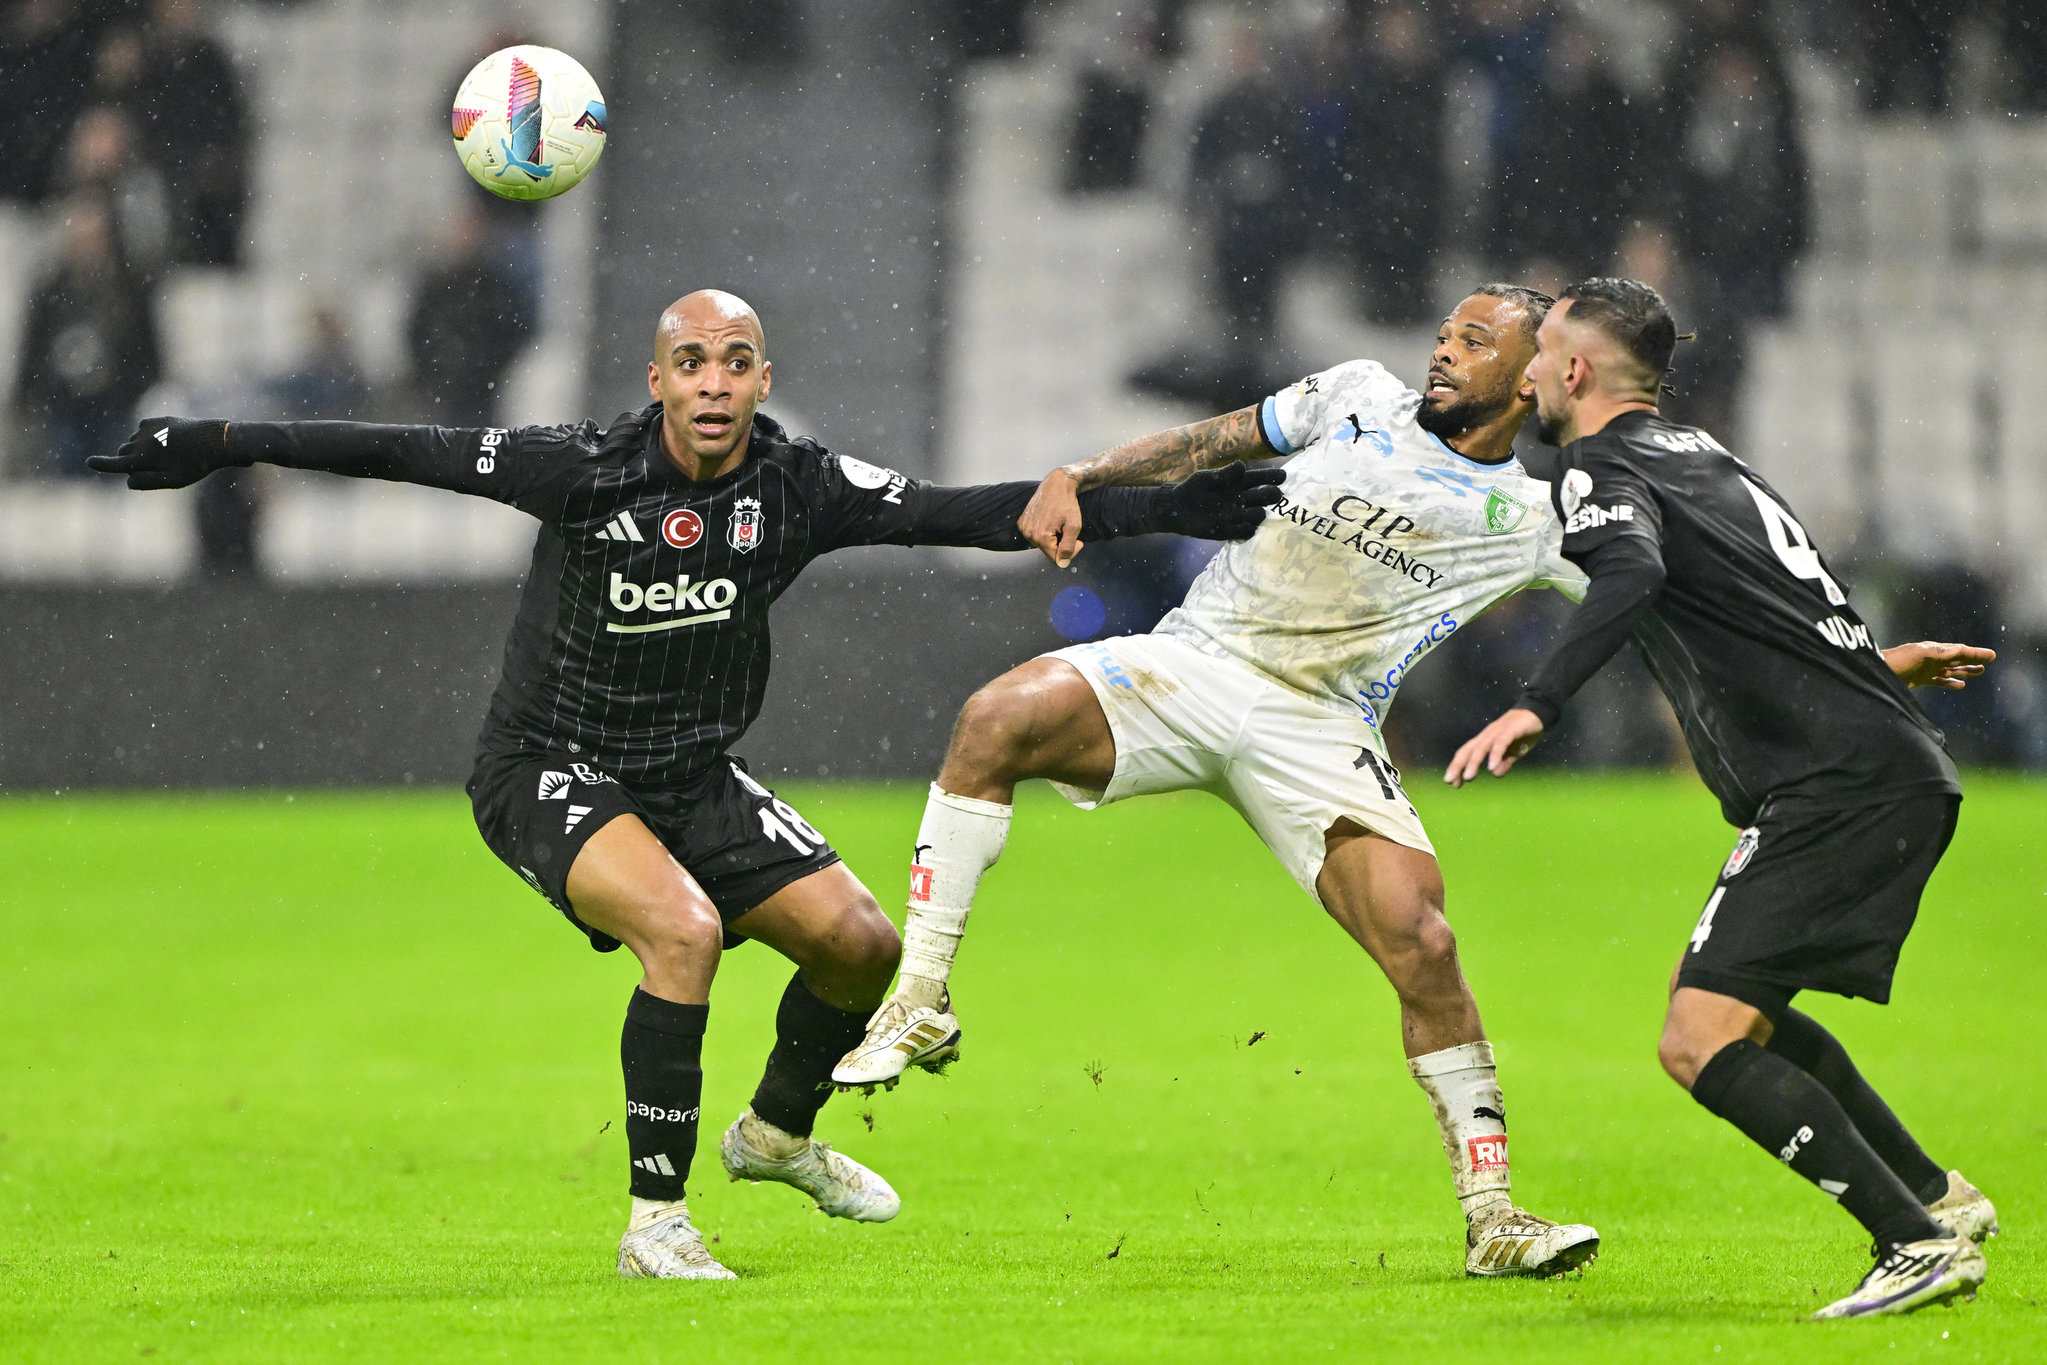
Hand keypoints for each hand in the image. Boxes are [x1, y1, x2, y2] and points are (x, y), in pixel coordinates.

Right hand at [86, 418, 235, 489]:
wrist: (216, 440)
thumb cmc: (196, 465)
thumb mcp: (175, 480)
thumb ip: (149, 482)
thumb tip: (128, 480)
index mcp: (145, 459)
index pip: (117, 463)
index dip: (102, 464)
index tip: (89, 462)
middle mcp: (141, 441)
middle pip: (123, 453)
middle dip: (130, 460)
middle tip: (156, 467)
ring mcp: (147, 429)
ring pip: (133, 441)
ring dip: (142, 449)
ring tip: (169, 454)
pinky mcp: (155, 420)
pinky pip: (142, 431)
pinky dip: (149, 437)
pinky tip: (168, 441)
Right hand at [1020, 467, 1085, 566]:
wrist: (1057, 483)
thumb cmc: (1067, 503)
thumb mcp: (1074, 526)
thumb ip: (1068, 547)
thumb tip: (1062, 564)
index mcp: (1040, 536)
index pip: (1056, 558)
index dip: (1070, 552)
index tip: (1078, 540)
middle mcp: (1028, 533)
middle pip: (1048, 551)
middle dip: (1060, 544)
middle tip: (1068, 530)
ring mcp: (1023, 527)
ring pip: (1041, 544)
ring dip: (1052, 538)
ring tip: (1059, 523)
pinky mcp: (1022, 521)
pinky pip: (1035, 535)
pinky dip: (1044, 531)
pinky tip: (1050, 520)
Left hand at [1160, 462, 1284, 539]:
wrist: (1176, 508)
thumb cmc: (1193, 489)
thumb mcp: (1206, 477)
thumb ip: (1224, 473)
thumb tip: (1242, 465)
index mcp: (1239, 483)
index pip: (1261, 478)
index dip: (1272, 477)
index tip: (1283, 476)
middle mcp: (1242, 499)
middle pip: (1266, 497)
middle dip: (1272, 495)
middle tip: (1275, 495)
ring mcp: (1236, 515)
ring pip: (1259, 515)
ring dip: (1259, 513)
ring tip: (1254, 510)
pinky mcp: (1228, 531)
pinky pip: (1246, 532)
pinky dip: (1247, 528)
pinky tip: (1242, 524)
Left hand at [1444, 707, 1546, 786]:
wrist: (1538, 712)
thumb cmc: (1522, 733)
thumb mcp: (1513, 753)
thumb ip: (1504, 762)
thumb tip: (1495, 773)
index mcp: (1485, 740)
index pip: (1467, 754)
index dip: (1458, 767)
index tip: (1452, 783)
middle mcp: (1487, 735)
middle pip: (1468, 750)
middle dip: (1458, 765)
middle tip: (1450, 781)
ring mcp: (1497, 731)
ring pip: (1481, 747)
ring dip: (1473, 762)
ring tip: (1468, 777)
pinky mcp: (1510, 730)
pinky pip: (1500, 743)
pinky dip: (1495, 755)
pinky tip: (1491, 767)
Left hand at [1883, 640, 1995, 689]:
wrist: (1877, 671)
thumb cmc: (1896, 660)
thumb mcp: (1919, 653)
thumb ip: (1939, 652)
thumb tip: (1959, 650)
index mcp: (1934, 650)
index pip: (1959, 651)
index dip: (1976, 653)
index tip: (1991, 655)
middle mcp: (1932, 658)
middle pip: (1958, 659)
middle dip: (1974, 660)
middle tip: (1989, 661)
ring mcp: (1927, 669)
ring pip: (1952, 670)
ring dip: (1966, 671)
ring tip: (1980, 671)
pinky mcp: (1921, 680)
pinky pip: (1940, 681)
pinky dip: (1951, 683)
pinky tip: (1961, 685)